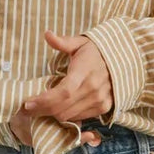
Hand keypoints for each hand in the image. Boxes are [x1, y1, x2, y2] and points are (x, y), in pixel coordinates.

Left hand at [8, 29, 114, 146]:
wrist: (125, 59)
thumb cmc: (97, 51)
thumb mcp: (80, 43)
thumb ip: (63, 42)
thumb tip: (47, 34)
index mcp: (85, 72)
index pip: (62, 93)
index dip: (43, 101)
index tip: (27, 104)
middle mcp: (93, 89)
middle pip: (62, 109)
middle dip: (42, 110)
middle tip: (29, 108)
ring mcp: (99, 100)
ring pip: (68, 116)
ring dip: (53, 114)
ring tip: (43, 107)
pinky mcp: (103, 108)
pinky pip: (79, 118)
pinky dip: (67, 115)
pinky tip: (60, 107)